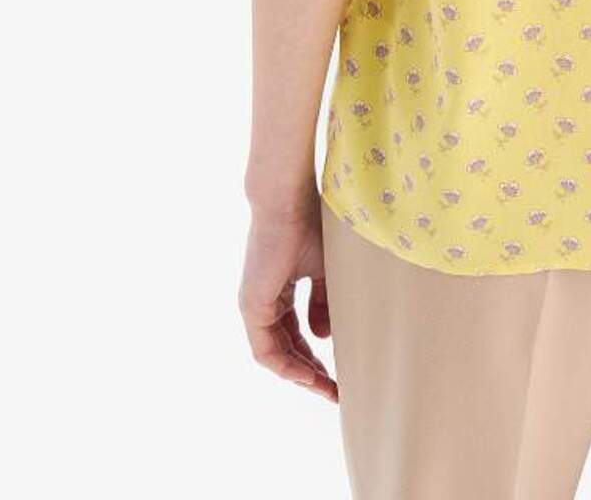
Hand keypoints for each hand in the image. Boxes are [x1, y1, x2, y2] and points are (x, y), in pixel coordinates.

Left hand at [238, 187, 337, 400]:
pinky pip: (266, 350)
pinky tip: (308, 376)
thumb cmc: (309, 225)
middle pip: (286, 349)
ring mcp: (254, 306)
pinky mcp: (251, 308)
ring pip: (276, 354)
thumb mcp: (324, 270)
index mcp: (278, 290)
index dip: (316, 355)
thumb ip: (322, 303)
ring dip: (301, 375)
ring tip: (326, 388)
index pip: (295, 333)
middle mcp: (263, 302)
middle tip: (335, 390)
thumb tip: (323, 336)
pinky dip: (287, 366)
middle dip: (311, 372)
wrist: (287, 202)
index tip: (339, 373)